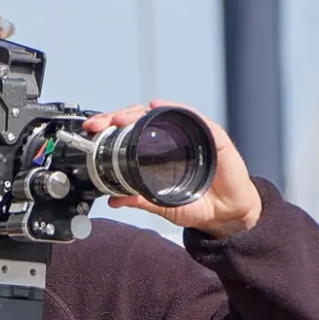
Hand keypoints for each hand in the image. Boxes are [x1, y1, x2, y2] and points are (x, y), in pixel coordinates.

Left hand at [80, 100, 261, 238]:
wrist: (227, 213)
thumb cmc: (197, 203)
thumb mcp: (161, 204)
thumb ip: (139, 199)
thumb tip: (114, 200)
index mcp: (158, 152)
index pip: (131, 132)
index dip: (110, 128)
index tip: (91, 130)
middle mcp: (173, 140)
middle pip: (141, 118)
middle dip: (117, 117)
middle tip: (100, 124)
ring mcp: (192, 135)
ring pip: (162, 114)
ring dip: (138, 112)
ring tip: (120, 117)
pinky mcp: (213, 137)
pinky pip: (193, 118)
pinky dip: (174, 108)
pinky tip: (157, 106)